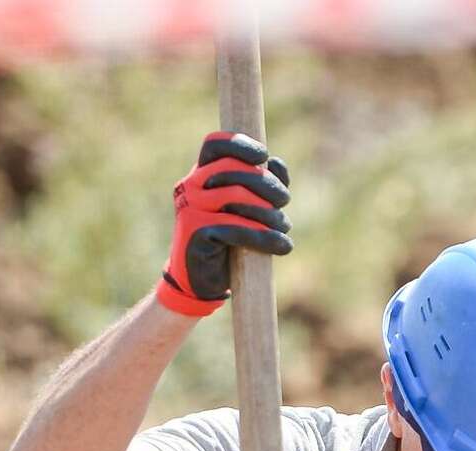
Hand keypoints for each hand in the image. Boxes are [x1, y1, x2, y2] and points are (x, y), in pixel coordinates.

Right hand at [158, 132, 292, 317]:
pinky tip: (282, 245)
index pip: (215, 144)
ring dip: (270, 212)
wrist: (200, 281)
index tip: (263, 157)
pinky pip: (235, 227)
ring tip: (284, 227)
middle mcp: (190, 186)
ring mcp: (190, 207)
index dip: (242, 145)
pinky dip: (265, 237)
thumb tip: (276, 163)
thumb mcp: (246, 209)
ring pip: (237, 196)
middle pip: (234, 169)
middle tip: (285, 201)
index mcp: (201, 174)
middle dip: (267, 184)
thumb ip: (261, 185)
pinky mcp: (196, 232)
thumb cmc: (227, 242)